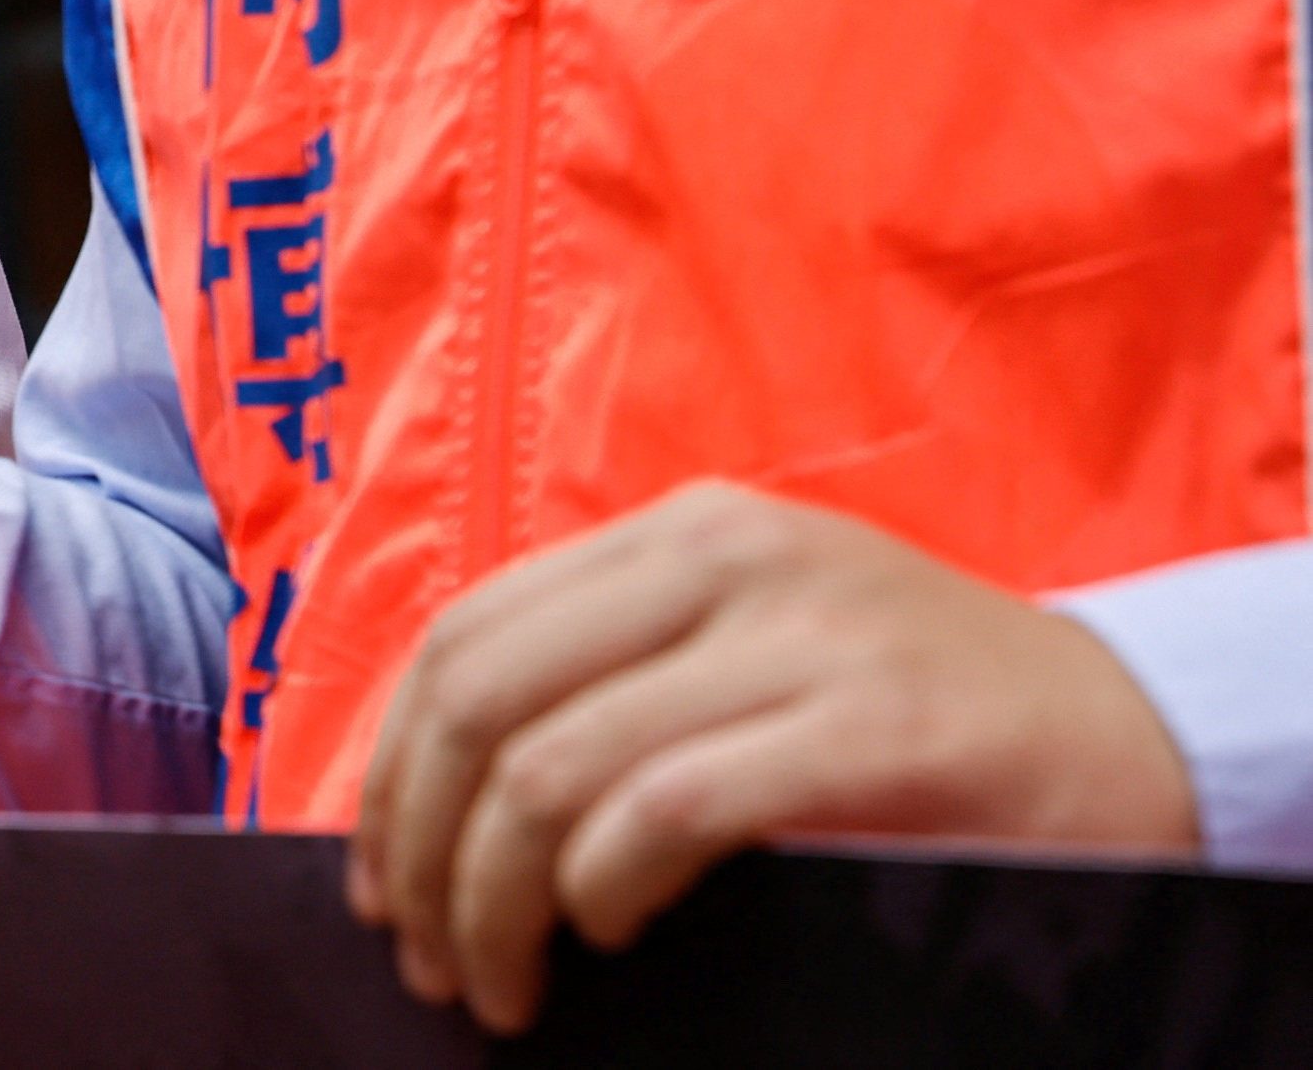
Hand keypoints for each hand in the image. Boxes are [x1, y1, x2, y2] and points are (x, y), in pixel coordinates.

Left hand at [351, 483, 1198, 1030]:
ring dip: (496, 901)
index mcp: (678, 535)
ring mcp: (799, 637)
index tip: (379, 880)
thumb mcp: (754, 650)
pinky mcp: (872, 730)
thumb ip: (623, 682)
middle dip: (422, 847)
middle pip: (479, 699)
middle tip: (427, 956)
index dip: (392, 770)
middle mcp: (723, 557)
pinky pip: (669, 808)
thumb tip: (444, 804)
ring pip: (551, 766)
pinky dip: (604, 884)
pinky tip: (606, 934)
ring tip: (503, 983)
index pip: (465, 637)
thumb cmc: (922, 719)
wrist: (1139, 734)